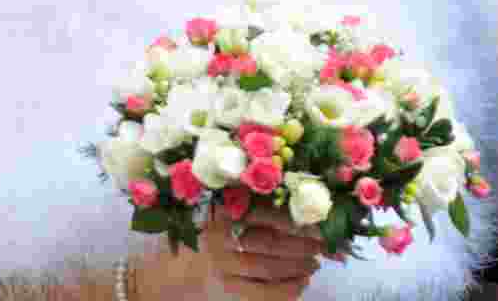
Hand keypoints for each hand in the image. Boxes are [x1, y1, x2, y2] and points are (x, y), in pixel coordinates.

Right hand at [134, 203, 328, 300]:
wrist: (171, 271)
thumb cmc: (212, 234)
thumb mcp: (229, 210)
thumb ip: (260, 205)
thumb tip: (308, 207)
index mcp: (224, 208)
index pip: (268, 214)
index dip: (298, 219)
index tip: (322, 220)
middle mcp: (220, 236)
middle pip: (272, 241)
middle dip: (305, 244)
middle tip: (326, 244)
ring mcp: (221, 265)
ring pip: (270, 267)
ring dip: (299, 266)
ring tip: (315, 263)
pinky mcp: (224, 290)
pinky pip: (262, 293)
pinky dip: (287, 289)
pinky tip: (300, 284)